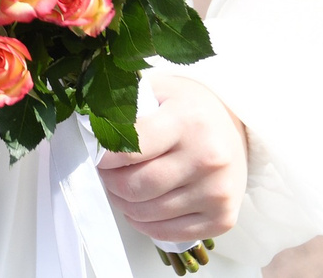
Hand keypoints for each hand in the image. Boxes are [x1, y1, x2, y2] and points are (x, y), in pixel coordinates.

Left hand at [95, 76, 247, 245]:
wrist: (233, 127)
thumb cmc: (189, 109)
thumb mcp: (159, 90)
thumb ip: (125, 107)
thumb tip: (89, 130)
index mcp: (188, 120)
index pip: (130, 149)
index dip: (104, 157)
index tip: (96, 154)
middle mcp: (207, 157)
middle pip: (137, 187)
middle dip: (111, 183)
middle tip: (106, 174)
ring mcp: (217, 191)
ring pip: (149, 213)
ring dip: (124, 205)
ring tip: (122, 188)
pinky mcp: (223, 218)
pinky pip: (168, 233)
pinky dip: (145, 224)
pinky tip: (141, 208)